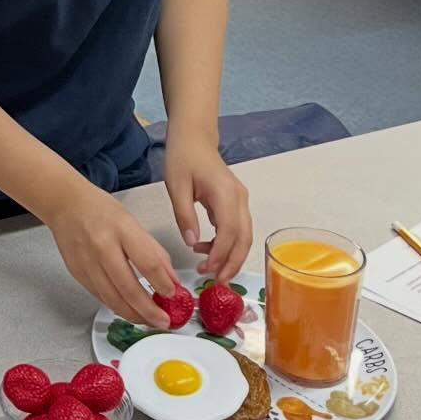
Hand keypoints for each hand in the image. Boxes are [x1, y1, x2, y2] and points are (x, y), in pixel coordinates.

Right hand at [44, 182, 177, 326]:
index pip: (147, 263)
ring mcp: (87, 263)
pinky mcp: (77, 273)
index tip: (173, 294)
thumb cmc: (101, 210)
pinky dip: (116, 306)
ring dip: (134, 315)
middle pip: (128, 288)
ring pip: (112, 299)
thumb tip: (171, 280)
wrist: (65, 204)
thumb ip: (153, 251)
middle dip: (149, 310)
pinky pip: (100, 296)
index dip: (162, 283)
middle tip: (164, 322)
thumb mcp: (133, 223)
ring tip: (149, 322)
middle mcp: (102, 247)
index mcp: (121, 230)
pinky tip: (129, 310)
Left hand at [162, 132, 251, 282]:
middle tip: (215, 282)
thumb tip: (193, 244)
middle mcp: (239, 199)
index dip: (221, 254)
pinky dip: (227, 244)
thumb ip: (184, 215)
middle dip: (232, 263)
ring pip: (244, 236)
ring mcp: (241, 201)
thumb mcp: (176, 186)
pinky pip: (237, 229)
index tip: (208, 269)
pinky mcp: (236, 203)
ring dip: (231, 256)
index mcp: (225, 193)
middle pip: (244, 238)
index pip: (229, 231)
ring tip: (210, 271)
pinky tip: (208, 250)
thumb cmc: (183, 158)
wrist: (194, 137)